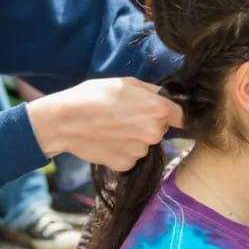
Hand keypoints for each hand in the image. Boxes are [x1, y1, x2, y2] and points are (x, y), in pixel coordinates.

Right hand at [27, 77, 183, 171]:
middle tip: (125, 115)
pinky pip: (131, 156)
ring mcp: (140, 152)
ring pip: (145, 144)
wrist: (64, 121)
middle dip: (149, 123)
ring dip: (135, 137)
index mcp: (158, 110)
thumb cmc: (93, 96)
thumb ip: (151, 91)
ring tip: (112, 127)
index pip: (184, 116)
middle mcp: (154, 134)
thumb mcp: (124, 82)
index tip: (166, 112)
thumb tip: (166, 97)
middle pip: (161, 130)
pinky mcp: (126, 165)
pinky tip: (107, 140)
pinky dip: (123, 150)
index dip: (175, 113)